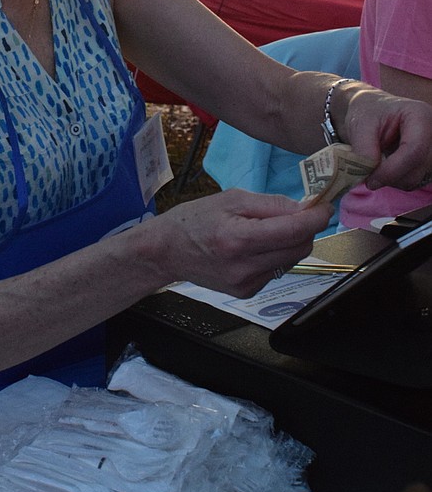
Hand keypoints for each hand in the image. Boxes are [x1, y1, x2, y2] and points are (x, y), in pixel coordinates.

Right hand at [155, 190, 333, 298]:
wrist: (166, 251)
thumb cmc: (194, 220)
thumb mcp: (231, 199)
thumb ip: (271, 204)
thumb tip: (305, 208)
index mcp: (239, 238)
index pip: (294, 230)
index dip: (316, 217)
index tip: (324, 206)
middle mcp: (244, 266)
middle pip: (300, 247)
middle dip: (306, 228)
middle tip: (298, 213)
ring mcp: (246, 283)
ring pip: (292, 260)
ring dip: (291, 242)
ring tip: (268, 230)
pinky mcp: (247, 292)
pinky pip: (277, 270)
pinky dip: (276, 255)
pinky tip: (255, 248)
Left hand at [341, 88, 431, 190]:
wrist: (374, 112)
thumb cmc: (368, 113)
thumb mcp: (360, 124)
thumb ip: (363, 147)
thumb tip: (369, 172)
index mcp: (419, 115)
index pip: (415, 149)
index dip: (393, 170)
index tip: (370, 180)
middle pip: (418, 166)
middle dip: (390, 176)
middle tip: (367, 172)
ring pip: (417, 178)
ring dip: (393, 180)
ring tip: (376, 166)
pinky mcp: (428, 162)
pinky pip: (415, 181)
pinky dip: (397, 181)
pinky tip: (387, 169)